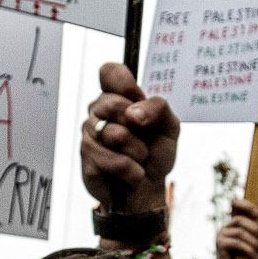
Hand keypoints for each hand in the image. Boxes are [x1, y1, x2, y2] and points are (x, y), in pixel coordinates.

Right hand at [81, 62, 178, 214]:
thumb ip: (158, 108)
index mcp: (119, 97)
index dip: (122, 82)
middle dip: (138, 125)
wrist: (149, 187)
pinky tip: (132, 173)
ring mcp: (90, 135)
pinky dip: (132, 170)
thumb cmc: (156, 151)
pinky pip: (115, 161)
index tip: (135, 97)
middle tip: (144, 137)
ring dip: (138, 151)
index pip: (109, 71)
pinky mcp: (87, 159)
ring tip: (139, 157)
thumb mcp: (169, 125)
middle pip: (112, 103)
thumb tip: (133, 113)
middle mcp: (100, 111)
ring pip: (115, 134)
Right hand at [216, 200, 257, 258]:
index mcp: (236, 223)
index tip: (257, 212)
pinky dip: (248, 249)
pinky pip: (236, 242)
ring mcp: (222, 235)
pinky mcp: (220, 245)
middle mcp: (227, 227)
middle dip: (254, 229)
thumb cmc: (254, 257)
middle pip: (239, 218)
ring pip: (239, 231)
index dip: (245, 204)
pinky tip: (254, 257)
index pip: (235, 204)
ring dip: (253, 242)